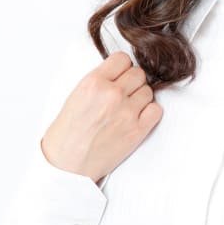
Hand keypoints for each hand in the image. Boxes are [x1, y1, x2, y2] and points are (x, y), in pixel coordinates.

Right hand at [40, 51, 162, 183]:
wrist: (67, 165)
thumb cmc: (67, 133)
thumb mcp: (76, 95)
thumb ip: (99, 81)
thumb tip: (118, 73)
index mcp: (93, 82)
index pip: (122, 59)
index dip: (122, 68)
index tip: (119, 77)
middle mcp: (112, 94)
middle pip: (138, 74)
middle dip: (131, 83)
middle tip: (122, 96)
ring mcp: (127, 112)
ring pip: (148, 91)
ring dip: (140, 99)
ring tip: (126, 110)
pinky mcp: (137, 130)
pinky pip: (156, 110)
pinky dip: (149, 114)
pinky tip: (137, 119)